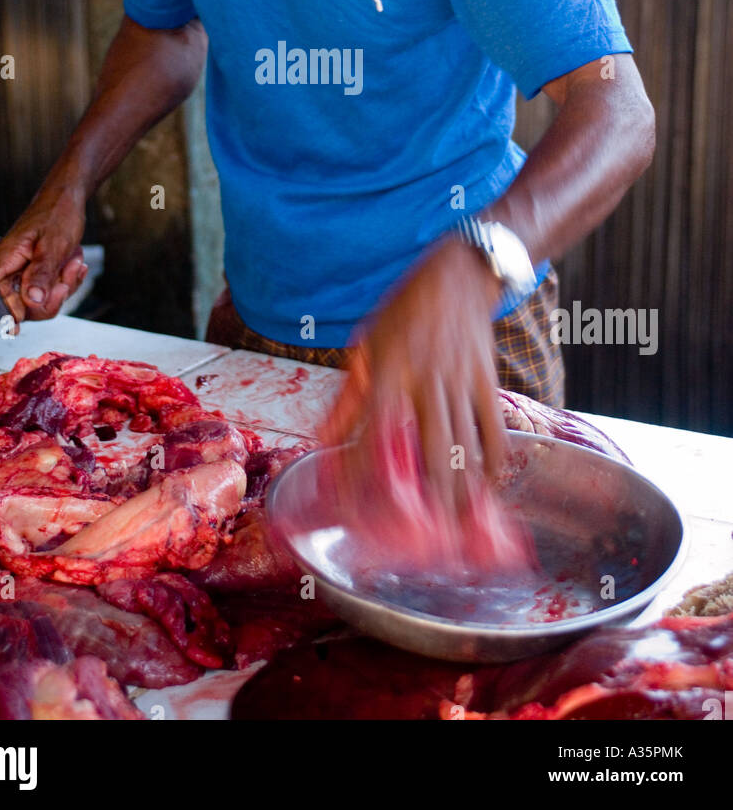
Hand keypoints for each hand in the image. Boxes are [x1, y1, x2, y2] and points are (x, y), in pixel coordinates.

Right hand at [0, 185, 87, 331]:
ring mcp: (26, 273)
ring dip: (63, 286)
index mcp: (6, 259)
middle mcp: (12, 269)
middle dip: (49, 298)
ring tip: (74, 262)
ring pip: (41, 301)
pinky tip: (76, 263)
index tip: (15, 327)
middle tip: (66, 278)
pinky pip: (52, 292)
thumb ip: (42, 273)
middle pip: (21, 306)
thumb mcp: (53, 244)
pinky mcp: (40, 274)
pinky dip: (67, 281)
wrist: (69, 199)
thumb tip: (32, 301)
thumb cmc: (57, 214)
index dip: (0, 312)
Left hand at [320, 237, 508, 519]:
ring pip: (464, 446)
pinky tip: (489, 488)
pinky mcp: (486, 380)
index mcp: (388, 370)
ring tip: (459, 531)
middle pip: (430, 450)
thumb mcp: (365, 344)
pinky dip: (493, 462)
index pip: (372, 430)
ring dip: (463, 492)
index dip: (363, 471)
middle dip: (431, 500)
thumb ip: (348, 396)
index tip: (357, 507)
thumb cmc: (404, 309)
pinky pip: (494, 429)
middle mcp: (425, 380)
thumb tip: (322, 438)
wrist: (458, 274)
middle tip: (428, 542)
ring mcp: (460, 381)